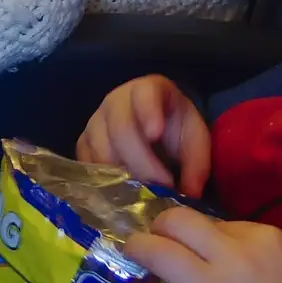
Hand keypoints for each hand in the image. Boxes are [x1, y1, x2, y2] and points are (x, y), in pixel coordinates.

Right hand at [77, 75, 210, 195]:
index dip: (148, 112)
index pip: (144, 95)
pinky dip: (104, 181)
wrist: (157, 130)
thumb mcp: (195, 140)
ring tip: (145, 192)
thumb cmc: (176, 130)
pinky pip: (87, 163)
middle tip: (162, 186)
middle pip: (120, 129)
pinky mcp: (84, 144)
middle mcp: (115, 101)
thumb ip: (197, 163)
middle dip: (142, 162)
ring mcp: (95, 122)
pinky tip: (122, 192)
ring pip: (101, 149)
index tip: (156, 133)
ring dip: (123, 175)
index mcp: (147, 89)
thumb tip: (190, 193)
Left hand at [124, 206, 281, 282]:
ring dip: (136, 251)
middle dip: (155, 226)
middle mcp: (236, 257)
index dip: (192, 231)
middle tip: (148, 239)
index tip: (184, 243)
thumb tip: (206, 246)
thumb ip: (252, 251)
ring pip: (156, 253)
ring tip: (131, 257)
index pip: (211, 219)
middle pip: (177, 222)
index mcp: (265, 238)